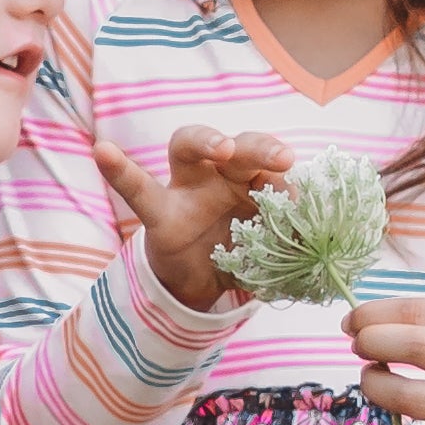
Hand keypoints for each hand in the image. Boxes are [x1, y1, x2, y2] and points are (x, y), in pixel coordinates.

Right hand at [95, 127, 296, 313]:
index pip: (271, 162)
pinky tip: (102, 151)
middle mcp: (220, 173)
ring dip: (205, 140)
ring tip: (221, 147)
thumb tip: (321, 235)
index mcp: (253, 180)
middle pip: (238, 146)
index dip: (290, 169)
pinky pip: (137, 189)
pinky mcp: (159, 212)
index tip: (307, 179)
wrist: (202, 283)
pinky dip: (119, 170)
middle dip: (260, 147)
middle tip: (281, 159)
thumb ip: (292, 237)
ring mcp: (186, 187)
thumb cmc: (241, 251)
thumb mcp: (273, 247)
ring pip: (187, 146)